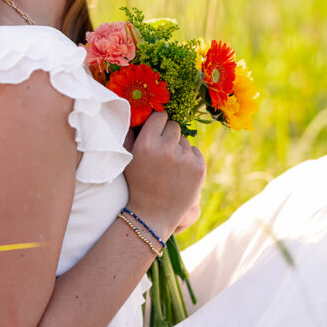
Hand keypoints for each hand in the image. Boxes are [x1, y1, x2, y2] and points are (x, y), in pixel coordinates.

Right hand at [123, 112, 205, 239]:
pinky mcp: (199, 168)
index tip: (155, 131)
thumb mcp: (126, 157)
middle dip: (168, 135)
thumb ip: (130, 132)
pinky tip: (179, 173)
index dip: (157, 123)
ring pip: (185, 140)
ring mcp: (185, 159)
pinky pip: (195, 151)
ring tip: (168, 167)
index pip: (159, 116)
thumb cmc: (137, 183)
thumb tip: (138, 111)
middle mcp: (167, 149)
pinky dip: (189, 159)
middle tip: (161, 150)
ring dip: (178, 148)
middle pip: (174, 126)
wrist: (152, 215)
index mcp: (147, 144)